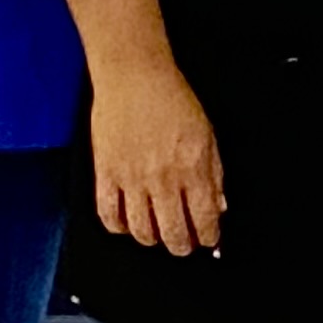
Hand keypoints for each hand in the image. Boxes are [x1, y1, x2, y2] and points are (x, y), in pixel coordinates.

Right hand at [90, 60, 225, 255]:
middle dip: (182, 246)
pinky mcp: (105, 173)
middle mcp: (163, 178)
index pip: (205, 219)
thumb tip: (217, 205)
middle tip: (184, 245)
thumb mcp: (208, 135)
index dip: (209, 237)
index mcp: (193, 168)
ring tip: (158, 235)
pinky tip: (127, 224)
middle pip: (173, 232)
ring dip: (152, 239)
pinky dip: (119, 226)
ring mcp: (132, 178)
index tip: (209, 240)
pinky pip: (109, 214)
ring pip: (141, 230)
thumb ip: (214, 174)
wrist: (135, 76)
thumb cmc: (171, 99)